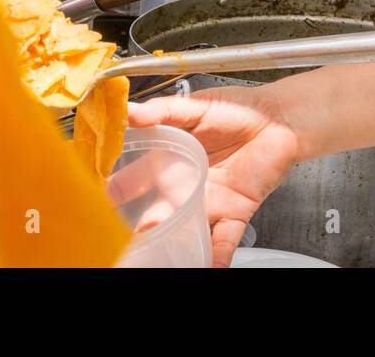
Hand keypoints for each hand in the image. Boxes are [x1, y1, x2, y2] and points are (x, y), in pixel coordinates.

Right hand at [128, 86, 299, 267]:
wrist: (279, 118)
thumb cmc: (238, 110)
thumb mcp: (197, 106)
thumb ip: (163, 111)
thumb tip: (129, 110)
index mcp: (169, 161)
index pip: (132, 180)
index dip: (113, 191)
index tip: (94, 199)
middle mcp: (184, 187)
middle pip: (153, 214)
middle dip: (135, 228)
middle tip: (119, 238)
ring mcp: (208, 202)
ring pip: (182, 232)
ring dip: (168, 247)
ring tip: (154, 256)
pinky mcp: (234, 211)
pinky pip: (223, 241)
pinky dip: (214, 258)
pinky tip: (205, 268)